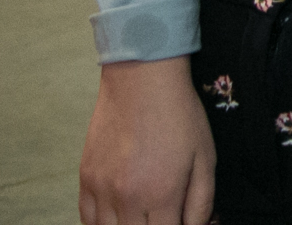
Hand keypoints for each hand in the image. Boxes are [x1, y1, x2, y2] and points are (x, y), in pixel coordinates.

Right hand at [79, 56, 214, 224]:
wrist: (143, 81)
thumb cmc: (180, 116)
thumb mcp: (206, 158)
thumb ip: (202, 202)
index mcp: (161, 195)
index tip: (182, 221)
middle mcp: (126, 199)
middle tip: (165, 215)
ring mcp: (101, 190)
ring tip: (144, 215)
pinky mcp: (85, 179)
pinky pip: (87, 219)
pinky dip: (101, 224)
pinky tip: (118, 217)